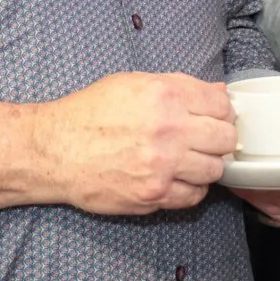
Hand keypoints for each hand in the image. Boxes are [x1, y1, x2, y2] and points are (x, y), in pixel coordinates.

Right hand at [34, 72, 236, 216]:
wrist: (54, 150)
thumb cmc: (89, 114)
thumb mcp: (132, 83)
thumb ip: (180, 86)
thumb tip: (219, 92)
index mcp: (165, 95)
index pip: (223, 106)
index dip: (221, 112)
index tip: (213, 118)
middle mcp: (169, 130)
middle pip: (225, 139)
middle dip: (218, 139)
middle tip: (204, 141)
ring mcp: (162, 166)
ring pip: (215, 170)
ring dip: (206, 166)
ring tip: (187, 161)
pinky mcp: (153, 195)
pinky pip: (194, 196)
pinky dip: (190, 189)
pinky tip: (175, 178)